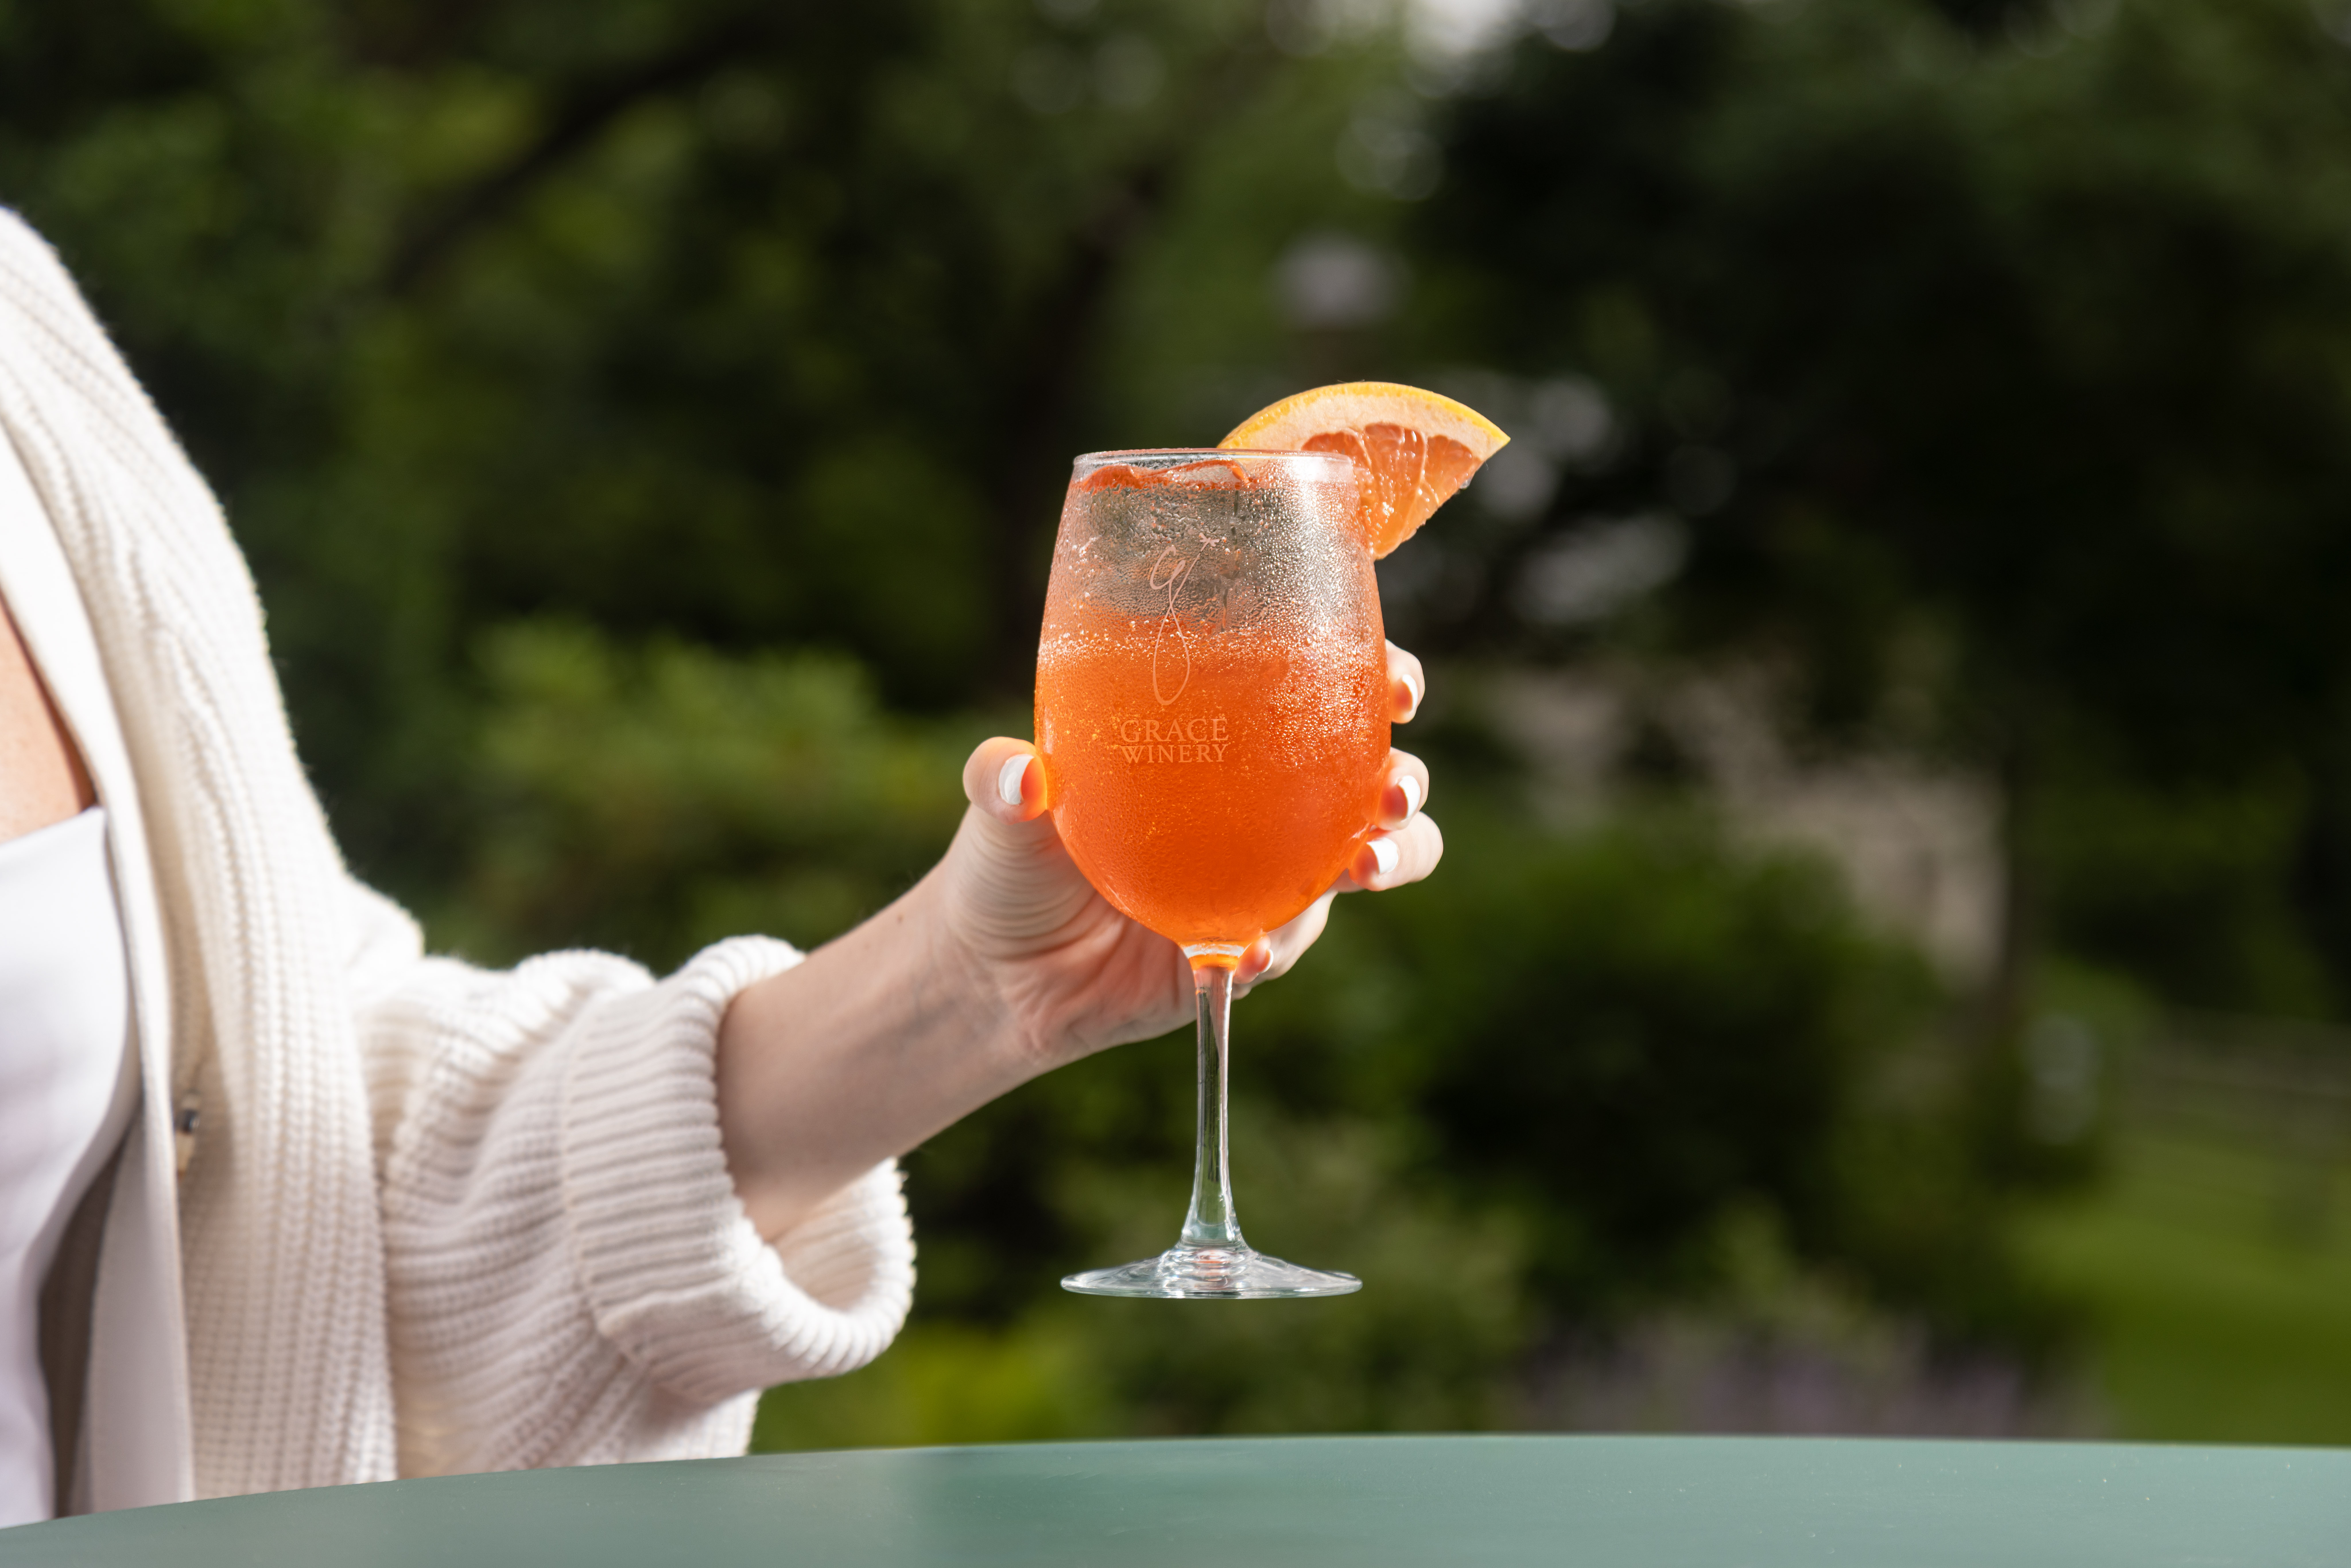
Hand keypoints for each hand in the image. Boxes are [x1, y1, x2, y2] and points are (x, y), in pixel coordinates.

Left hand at [717, 642, 1442, 1237]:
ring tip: (1363, 864)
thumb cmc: (1008, 860)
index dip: (1376, 677)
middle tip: (1393, 787)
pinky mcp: (1252, 948)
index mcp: (1225, 740)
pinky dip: (1279, 944)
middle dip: (1404, 777)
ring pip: (1371, 858)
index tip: (1395, 681)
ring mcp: (1270, 877)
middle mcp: (1265, 802)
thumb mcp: (1000, 803)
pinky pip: (1292, 942)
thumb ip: (1004, 777)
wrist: (996, 970)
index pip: (1322, 687)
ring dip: (1389, 856)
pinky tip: (1242, 953)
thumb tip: (1022, 776)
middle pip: (1376, 774)